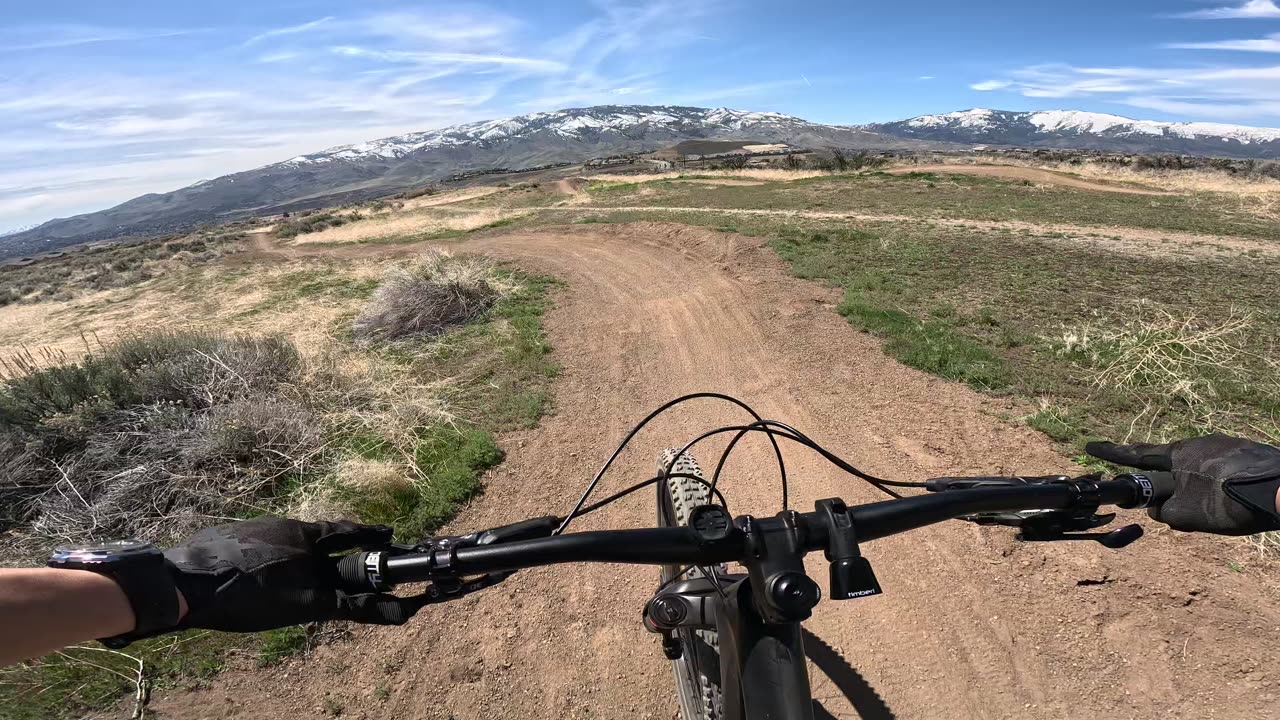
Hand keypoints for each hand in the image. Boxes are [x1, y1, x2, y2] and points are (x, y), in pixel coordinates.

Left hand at [165, 517, 428, 631]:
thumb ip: (348, 605)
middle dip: (341, 539)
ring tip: (309, 565)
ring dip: (305, 549)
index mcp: (304, 535)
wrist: (184, 582)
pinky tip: (267, 571)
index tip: (388, 533)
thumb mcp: (303, 605)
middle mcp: (282, 526)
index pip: (346, 530)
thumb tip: (396, 611)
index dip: (369, 533)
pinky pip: (264, 543)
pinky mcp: (230, 537)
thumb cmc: (249, 593)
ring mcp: (254, 529)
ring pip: (290, 538)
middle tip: (357, 544)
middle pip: (320, 531)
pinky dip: (276, 555)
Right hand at [1086, 434, 1279, 535]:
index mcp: (1178, 454)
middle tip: (1154, 483)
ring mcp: (1226, 445)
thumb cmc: (1228, 502)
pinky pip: (1221, 468)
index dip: (1112, 453)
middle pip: (1170, 461)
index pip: (1137, 455)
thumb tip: (1157, 510)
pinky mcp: (1247, 453)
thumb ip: (1165, 512)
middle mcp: (1199, 443)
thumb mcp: (1188, 516)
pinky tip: (1229, 498)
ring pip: (1198, 466)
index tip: (1091, 446)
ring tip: (1210, 505)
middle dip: (1161, 474)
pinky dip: (1218, 482)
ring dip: (1195, 482)